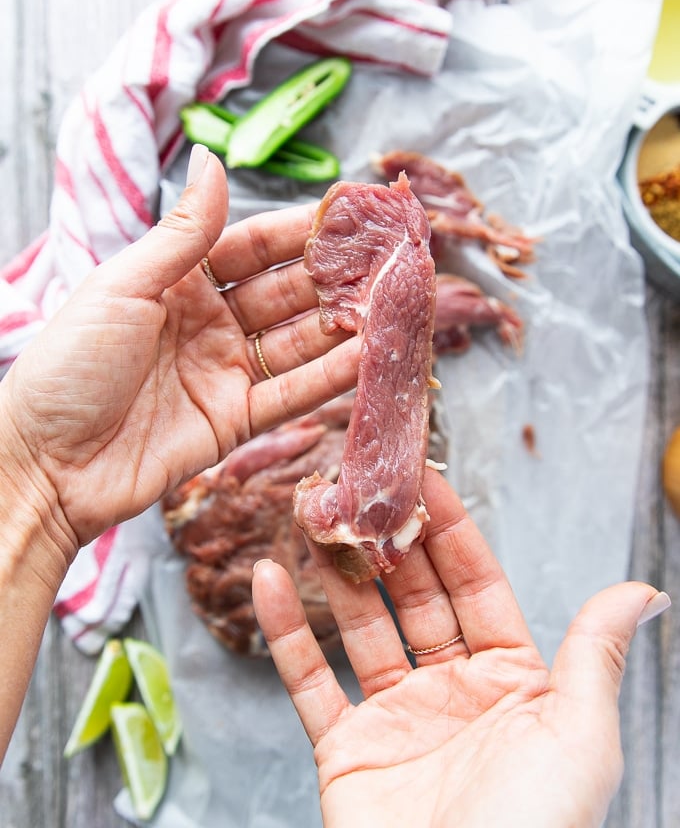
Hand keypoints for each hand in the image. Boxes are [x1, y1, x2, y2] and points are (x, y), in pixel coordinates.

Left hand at [0, 146, 358, 555]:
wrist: (46, 463)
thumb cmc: (69, 367)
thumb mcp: (124, 287)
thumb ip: (183, 234)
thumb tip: (213, 162)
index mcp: (178, 282)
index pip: (253, 247)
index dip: (300, 231)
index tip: (349, 214)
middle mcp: (210, 323)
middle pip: (285, 293)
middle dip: (335, 278)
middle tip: (386, 262)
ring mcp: (226, 373)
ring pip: (298, 342)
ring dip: (342, 326)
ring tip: (390, 307)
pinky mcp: (236, 421)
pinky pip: (291, 394)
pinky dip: (329, 378)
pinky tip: (366, 358)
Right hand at [252, 469, 668, 827]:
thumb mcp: (579, 734)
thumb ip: (595, 653)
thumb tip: (645, 590)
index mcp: (512, 679)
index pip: (474, 582)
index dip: (449, 528)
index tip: (424, 476)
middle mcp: (453, 690)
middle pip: (413, 595)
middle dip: (387, 540)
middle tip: (357, 485)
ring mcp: (396, 717)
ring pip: (360, 625)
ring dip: (334, 571)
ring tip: (311, 515)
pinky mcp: (346, 749)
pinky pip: (309, 680)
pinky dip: (285, 630)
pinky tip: (270, 579)